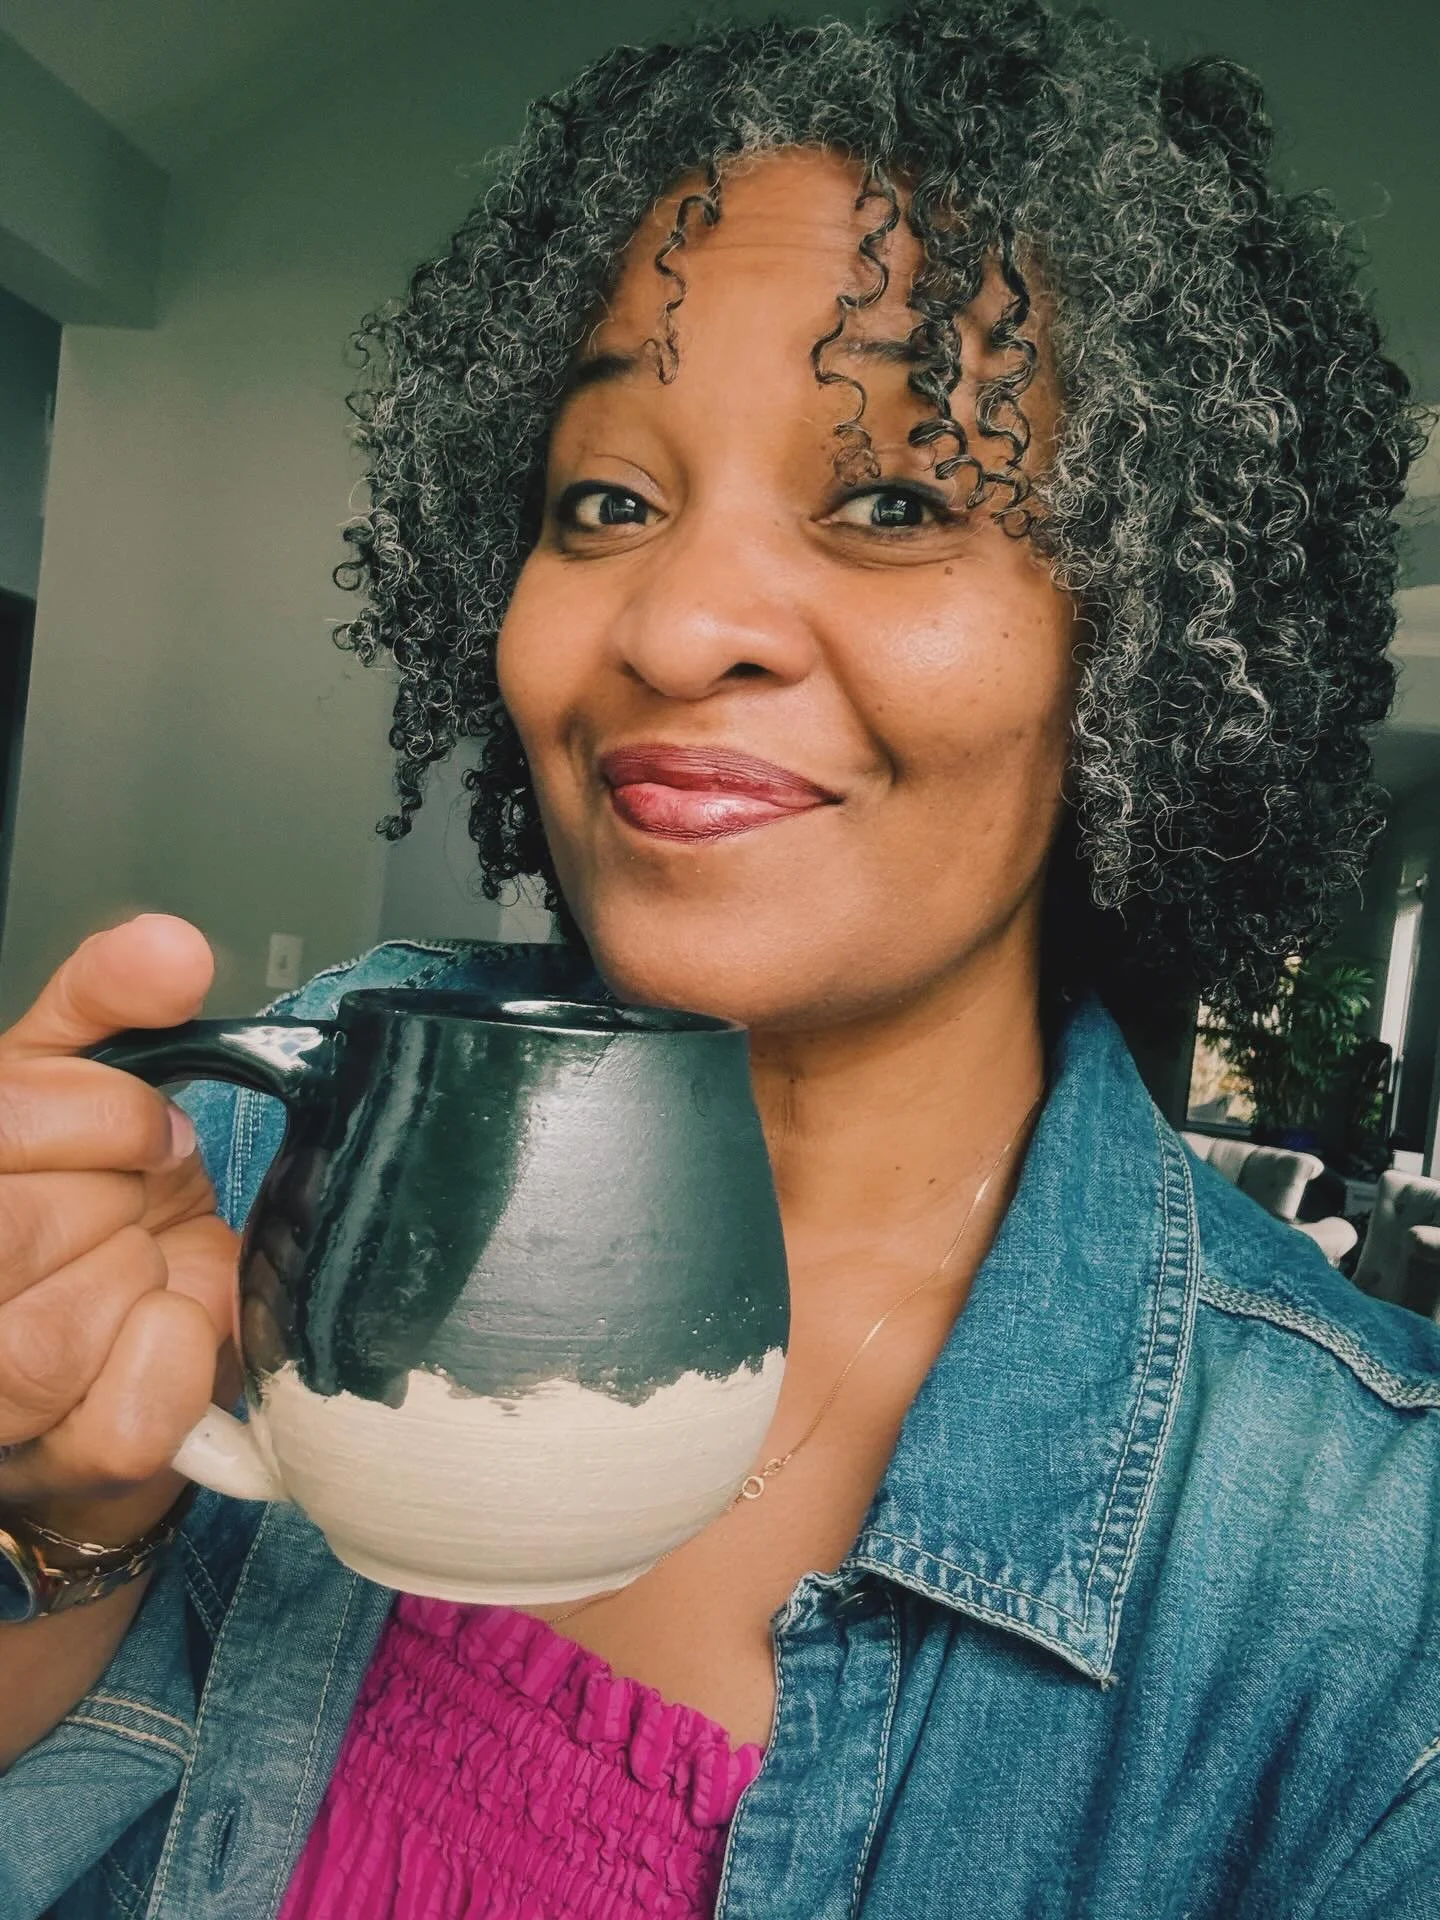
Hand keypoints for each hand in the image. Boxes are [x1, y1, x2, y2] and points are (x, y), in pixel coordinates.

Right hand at [0, 915, 239, 1544]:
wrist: (103, 1357)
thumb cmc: (69, 1213)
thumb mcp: (68, 1088)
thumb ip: (107, 1005)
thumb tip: (170, 949)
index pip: (3, 1129)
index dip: (100, 1117)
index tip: (144, 1131)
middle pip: (17, 1232)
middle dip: (116, 1200)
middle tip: (139, 1203)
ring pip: (52, 1339)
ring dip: (139, 1282)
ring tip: (139, 1266)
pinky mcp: (56, 1477)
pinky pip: (127, 1421)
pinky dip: (177, 1360)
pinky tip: (165, 1327)